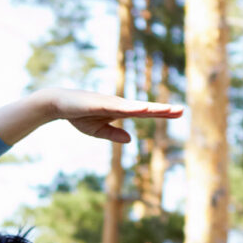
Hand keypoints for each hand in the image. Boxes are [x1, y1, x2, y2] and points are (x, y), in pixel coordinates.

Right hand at [44, 88, 183, 143]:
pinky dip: (132, 108)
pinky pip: (119, 107)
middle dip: (164, 109)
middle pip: (145, 108)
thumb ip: (114, 134)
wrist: (59, 104)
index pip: (145, 112)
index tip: (179, 112)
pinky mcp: (101, 103)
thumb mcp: (97, 130)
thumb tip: (131, 139)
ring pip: (136, 107)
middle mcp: (119, 105)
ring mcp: (111, 103)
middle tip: (182, 110)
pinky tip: (143, 109)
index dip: (161, 112)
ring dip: (152, 109)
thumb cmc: (78, 115)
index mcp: (120, 111)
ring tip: (168, 110)